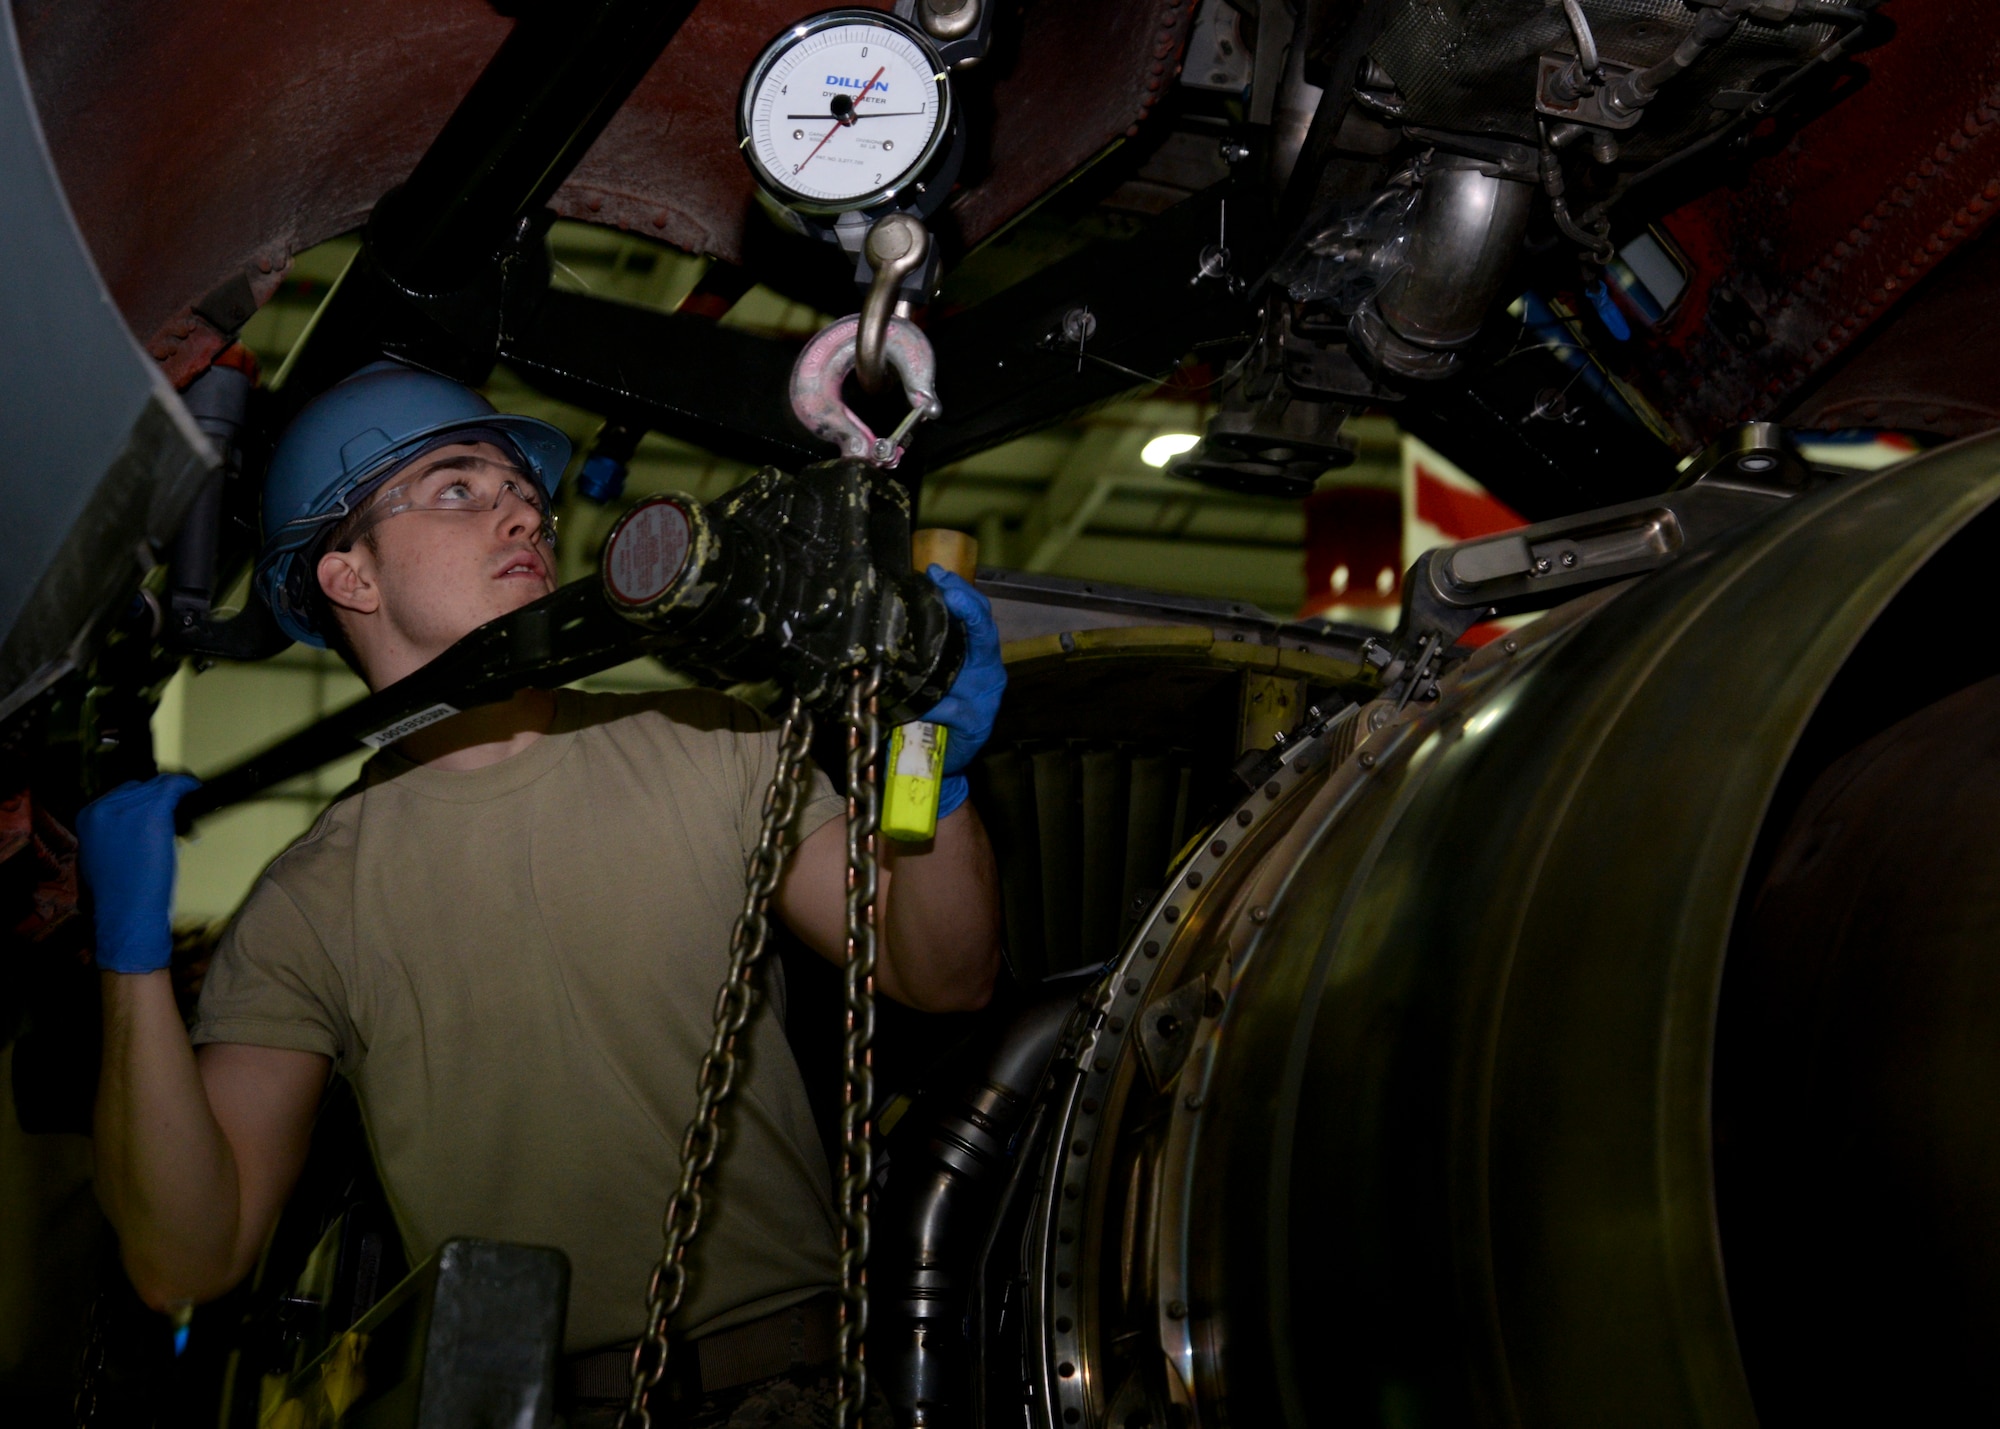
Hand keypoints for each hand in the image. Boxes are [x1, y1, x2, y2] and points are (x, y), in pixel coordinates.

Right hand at [76, 774, 199, 974]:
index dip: (144, 799)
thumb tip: (133, 822)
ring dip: (174, 797)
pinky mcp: (152, 812)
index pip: (122, 792)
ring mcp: (128, 808)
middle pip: (141, 787)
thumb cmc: (119, 892)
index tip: (160, 805)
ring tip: (187, 808)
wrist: (126, 910)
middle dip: (158, 799)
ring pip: (158, 787)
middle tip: (175, 814)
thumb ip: (111, 832)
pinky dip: (188, 787)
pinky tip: (196, 790)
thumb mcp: (100, 855)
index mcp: (88, 816)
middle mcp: (104, 807)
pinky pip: (175, 787)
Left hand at [926, 565, 1005, 785]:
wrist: (935, 761)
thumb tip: (888, 614)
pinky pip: (950, 707)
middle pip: (984, 631)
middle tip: (946, 586)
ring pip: (971, 664)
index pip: (976, 616)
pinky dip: (932, 703)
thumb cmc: (928, 713)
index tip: (937, 573)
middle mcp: (987, 671)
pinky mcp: (977, 723)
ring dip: (946, 648)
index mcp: (975, 656)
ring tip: (935, 617)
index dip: (960, 592)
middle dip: (967, 604)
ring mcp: (986, 697)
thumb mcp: (922, 677)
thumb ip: (917, 651)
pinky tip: (917, 700)